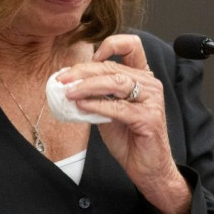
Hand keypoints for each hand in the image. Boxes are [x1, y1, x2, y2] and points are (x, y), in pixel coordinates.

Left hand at [58, 34, 190, 213]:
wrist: (148, 168)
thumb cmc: (130, 138)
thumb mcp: (110, 110)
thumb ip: (97, 94)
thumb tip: (69, 84)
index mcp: (143, 76)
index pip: (131, 45)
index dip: (110, 44)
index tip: (89, 56)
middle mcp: (150, 84)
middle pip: (113, 66)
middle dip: (83, 71)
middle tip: (62, 78)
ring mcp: (151, 100)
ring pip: (115, 82)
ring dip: (87, 86)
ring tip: (68, 92)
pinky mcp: (148, 117)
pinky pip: (117, 107)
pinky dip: (96, 105)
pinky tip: (81, 106)